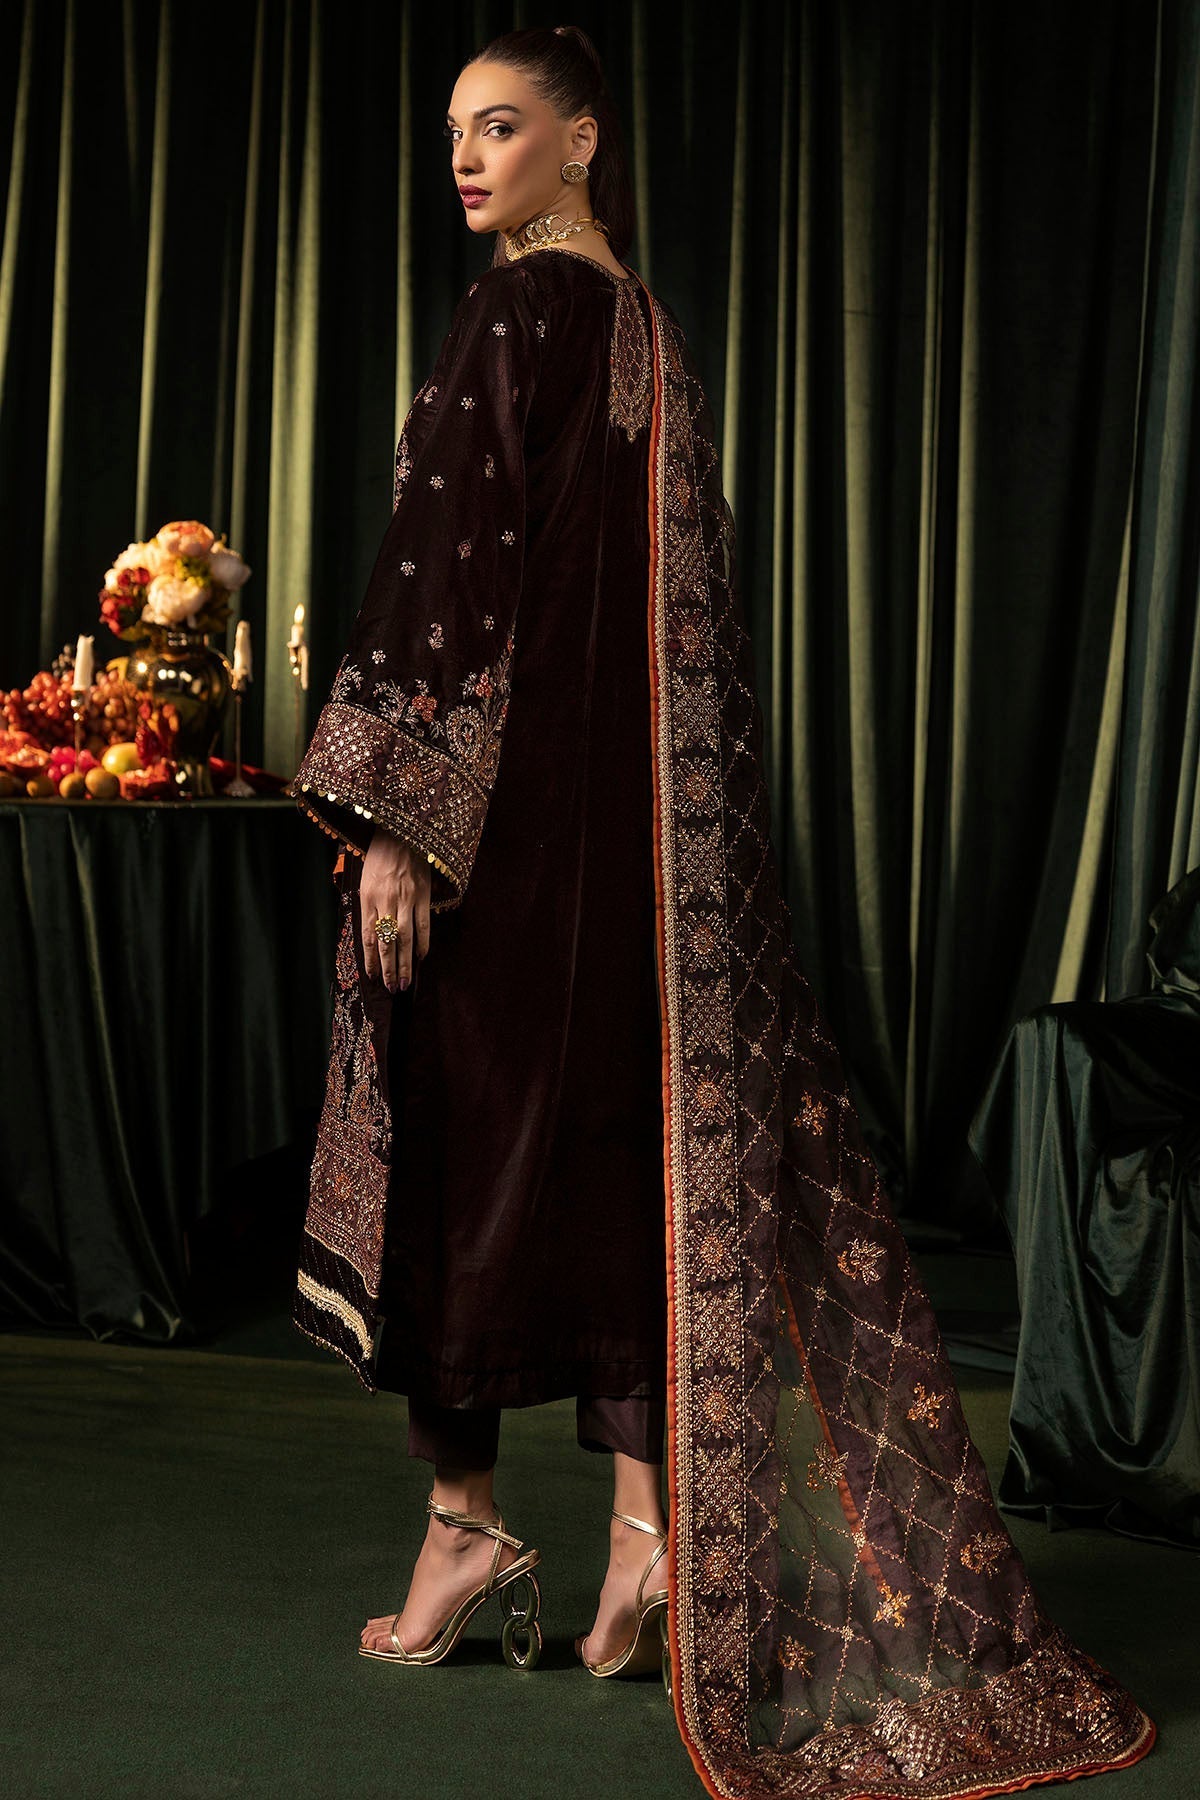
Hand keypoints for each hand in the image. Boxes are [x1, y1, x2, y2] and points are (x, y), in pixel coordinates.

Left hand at [360, 824, 431, 991]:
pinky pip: (423, 924)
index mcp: (367, 896)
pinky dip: (422, 943)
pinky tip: (421, 957)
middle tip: (390, 988)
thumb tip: (372, 933)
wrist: (402, 830)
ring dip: (404, 963)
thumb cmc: (382, 854)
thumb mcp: (367, 878)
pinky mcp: (422, 894)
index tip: (372, 976)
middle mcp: (385, 900)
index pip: (368, 936)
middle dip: (387, 968)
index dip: (370, 959)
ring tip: (404, 982)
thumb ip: (369, 905)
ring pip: (404, 938)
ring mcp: (405, 898)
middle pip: (386, 942)